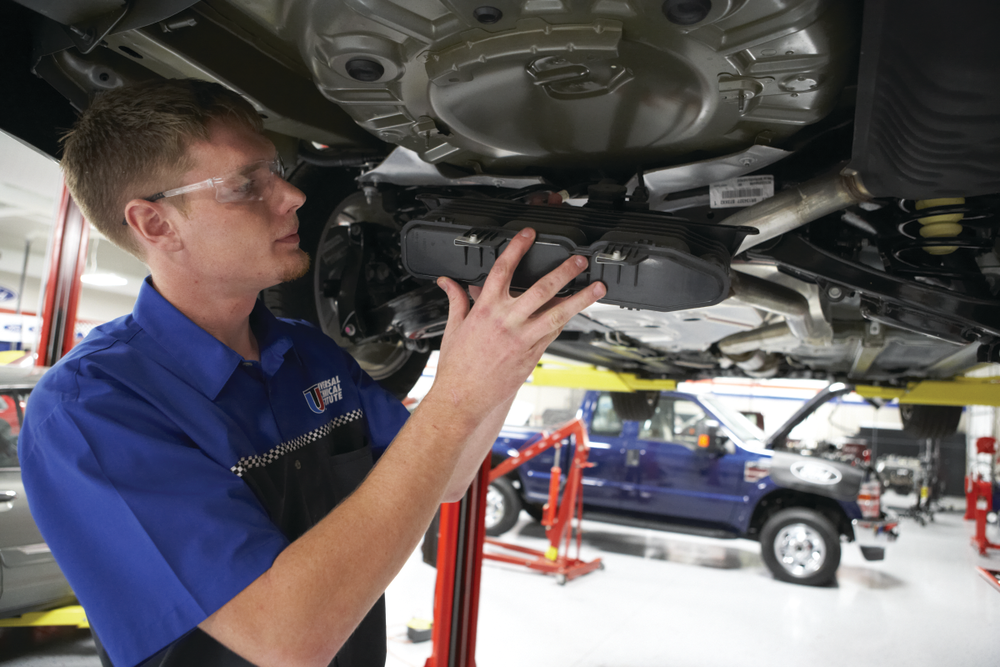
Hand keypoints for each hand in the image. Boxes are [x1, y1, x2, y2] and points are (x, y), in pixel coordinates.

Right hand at [431, 228, 604, 423]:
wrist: (463, 398)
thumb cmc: (457, 366)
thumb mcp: (453, 328)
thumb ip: (457, 301)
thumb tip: (448, 283)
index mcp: (485, 309)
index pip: (503, 269)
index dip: (518, 248)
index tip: (529, 235)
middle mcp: (507, 321)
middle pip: (541, 289)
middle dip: (564, 271)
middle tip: (578, 259)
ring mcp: (523, 339)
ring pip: (557, 313)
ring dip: (580, 299)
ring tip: (597, 287)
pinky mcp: (532, 355)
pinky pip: (553, 333)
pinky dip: (564, 321)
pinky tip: (575, 313)